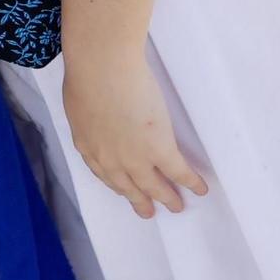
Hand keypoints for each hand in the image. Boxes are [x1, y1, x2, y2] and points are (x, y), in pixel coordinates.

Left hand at [62, 45, 208, 218]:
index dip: (115, 183)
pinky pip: (179, 172)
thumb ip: (87, 115)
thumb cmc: (86, 72)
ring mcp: (134, 157)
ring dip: (167, 198)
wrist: (101, 67)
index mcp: (87, 144)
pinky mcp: (158, 149)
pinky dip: (191, 182)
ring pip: (154, 186)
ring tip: (177, 206)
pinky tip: (200, 188)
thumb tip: (93, 114)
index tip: (123, 190)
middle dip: (138, 200)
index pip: (102, 172)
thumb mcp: (79, 101)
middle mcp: (109, 158)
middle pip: (126, 186)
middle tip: (147, 211)